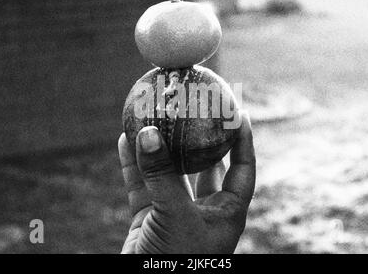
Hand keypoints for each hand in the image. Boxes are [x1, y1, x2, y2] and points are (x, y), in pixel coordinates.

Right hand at [118, 113, 254, 253]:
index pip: (243, 166)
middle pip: (207, 164)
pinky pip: (141, 184)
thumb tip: (148, 132)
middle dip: (200, 137)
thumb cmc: (177, 263)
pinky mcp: (149, 217)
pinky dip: (132, 164)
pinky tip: (125, 140)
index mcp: (227, 210)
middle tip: (197, 109)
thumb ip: (161, 175)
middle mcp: (204, 208)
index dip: (242, 139)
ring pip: (170, 171)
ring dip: (161, 147)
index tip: (237, 111)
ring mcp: (175, 211)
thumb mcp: (174, 216)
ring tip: (156, 118)